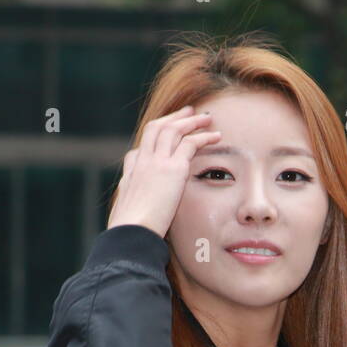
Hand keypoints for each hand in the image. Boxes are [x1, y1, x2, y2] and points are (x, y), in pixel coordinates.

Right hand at [107, 105, 220, 235]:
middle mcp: (142, 162)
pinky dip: (204, 137)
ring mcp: (156, 162)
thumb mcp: (129, 217)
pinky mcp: (172, 168)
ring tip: (208, 119)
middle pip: (156, 128)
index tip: (168, 134)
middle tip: (189, 112)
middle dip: (173, 118)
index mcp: (130, 174)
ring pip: (174, 130)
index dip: (156, 138)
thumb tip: (143, 215)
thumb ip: (137, 209)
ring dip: (192, 121)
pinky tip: (217, 137)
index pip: (141, 147)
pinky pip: (191, 143)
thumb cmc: (131, 234)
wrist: (131, 233)